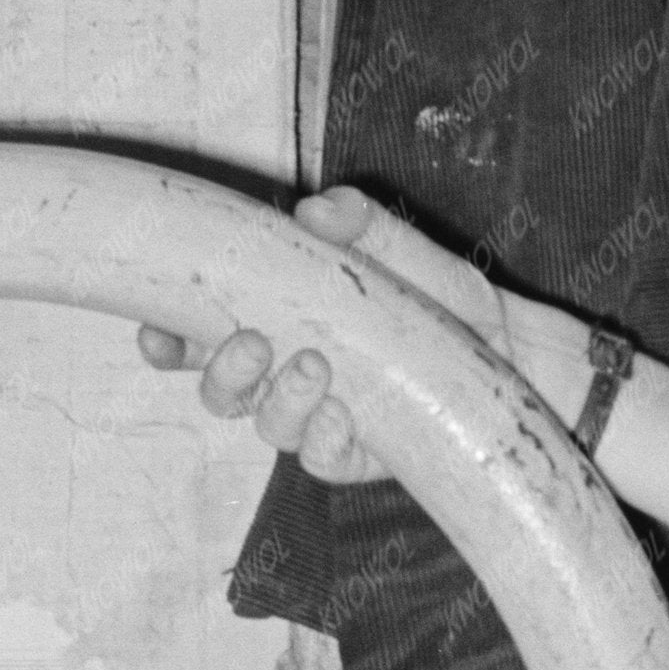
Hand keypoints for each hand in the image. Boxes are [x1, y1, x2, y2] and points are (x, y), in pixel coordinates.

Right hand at [135, 186, 528, 488]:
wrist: (510, 350)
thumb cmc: (439, 296)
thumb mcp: (404, 250)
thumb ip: (362, 225)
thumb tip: (318, 209)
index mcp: (274, 319)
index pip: (196, 336)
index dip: (164, 338)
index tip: (157, 329)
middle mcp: (283, 375)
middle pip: (218, 390)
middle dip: (220, 371)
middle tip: (252, 340)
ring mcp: (317, 419)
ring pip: (266, 425)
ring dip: (280, 399)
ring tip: (316, 367)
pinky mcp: (357, 454)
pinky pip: (321, 460)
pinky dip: (325, 440)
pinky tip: (345, 415)